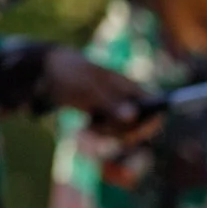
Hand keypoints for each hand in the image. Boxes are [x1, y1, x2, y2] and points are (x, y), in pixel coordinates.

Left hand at [39, 46, 158, 139]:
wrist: (50, 71)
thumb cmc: (72, 74)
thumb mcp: (89, 88)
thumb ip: (111, 103)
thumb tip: (133, 116)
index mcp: (132, 87)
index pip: (156, 111)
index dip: (147, 126)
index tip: (126, 133)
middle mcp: (129, 99)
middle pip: (140, 128)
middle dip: (119, 133)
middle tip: (97, 129)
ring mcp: (117, 110)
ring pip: (123, 134)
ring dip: (105, 136)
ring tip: (87, 128)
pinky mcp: (105, 118)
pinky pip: (108, 135)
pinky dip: (97, 135)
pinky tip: (83, 130)